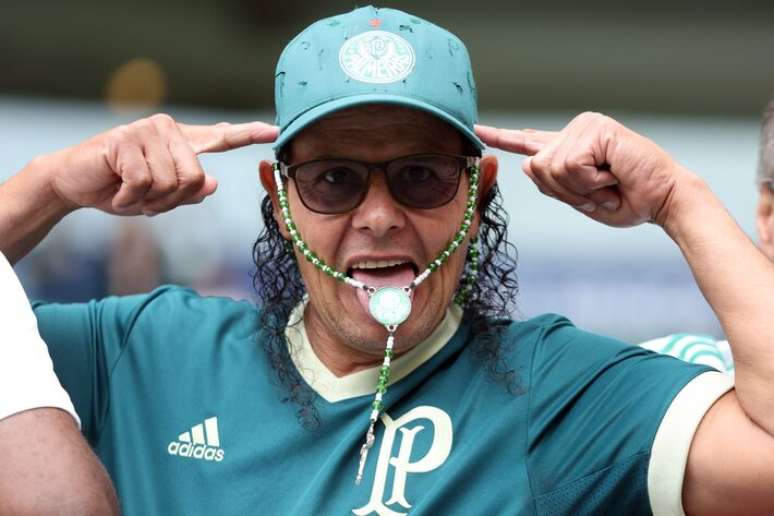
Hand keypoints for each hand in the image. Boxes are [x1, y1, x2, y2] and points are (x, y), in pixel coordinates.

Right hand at [44, 114, 277, 215]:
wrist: (75, 184)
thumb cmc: (121, 189)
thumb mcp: (161, 197)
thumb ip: (189, 192)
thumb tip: (214, 184)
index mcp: (182, 142)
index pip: (221, 137)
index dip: (248, 134)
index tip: (274, 130)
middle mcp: (168, 129)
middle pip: (196, 178)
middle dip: (171, 201)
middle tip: (147, 201)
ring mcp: (146, 130)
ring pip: (171, 183)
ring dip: (148, 201)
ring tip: (129, 192)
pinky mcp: (124, 139)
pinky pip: (143, 182)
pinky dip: (129, 198)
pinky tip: (116, 189)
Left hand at [476, 112, 693, 227]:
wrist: (665, 200)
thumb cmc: (628, 201)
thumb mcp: (581, 200)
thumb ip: (552, 185)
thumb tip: (527, 163)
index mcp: (569, 149)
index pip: (528, 140)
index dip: (501, 137)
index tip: (476, 130)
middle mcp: (574, 131)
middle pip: (535, 168)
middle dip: (565, 191)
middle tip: (600, 190)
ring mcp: (584, 126)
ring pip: (550, 168)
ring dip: (581, 188)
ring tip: (609, 182)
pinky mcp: (595, 127)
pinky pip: (571, 165)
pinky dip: (591, 181)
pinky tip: (612, 173)